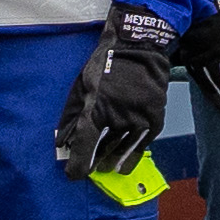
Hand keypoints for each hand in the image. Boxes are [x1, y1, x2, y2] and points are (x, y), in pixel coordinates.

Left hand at [57, 17, 175, 184]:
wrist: (138, 45)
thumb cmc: (104, 64)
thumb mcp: (81, 88)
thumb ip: (71, 117)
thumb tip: (63, 142)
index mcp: (95, 109)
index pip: (84, 148)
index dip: (77, 166)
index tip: (73, 175)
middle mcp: (118, 118)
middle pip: (105, 151)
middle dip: (96, 162)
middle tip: (92, 169)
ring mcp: (139, 118)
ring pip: (125, 149)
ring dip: (115, 161)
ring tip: (109, 168)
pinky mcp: (155, 117)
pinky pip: (143, 142)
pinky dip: (135, 153)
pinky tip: (127, 161)